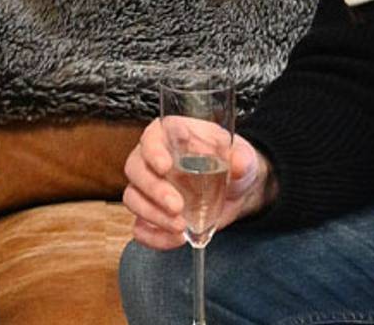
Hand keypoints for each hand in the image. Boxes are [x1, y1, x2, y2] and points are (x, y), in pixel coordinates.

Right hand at [122, 118, 270, 249]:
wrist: (233, 190)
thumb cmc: (231, 162)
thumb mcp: (241, 156)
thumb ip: (240, 158)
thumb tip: (238, 163)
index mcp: (170, 134)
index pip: (151, 138)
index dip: (153, 152)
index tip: (165, 166)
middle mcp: (151, 159)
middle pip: (135, 169)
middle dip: (154, 190)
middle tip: (177, 206)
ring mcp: (147, 188)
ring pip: (132, 198)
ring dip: (153, 215)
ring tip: (180, 226)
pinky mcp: (150, 214)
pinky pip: (140, 227)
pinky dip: (154, 236)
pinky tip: (177, 238)